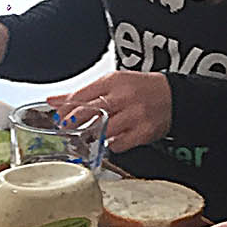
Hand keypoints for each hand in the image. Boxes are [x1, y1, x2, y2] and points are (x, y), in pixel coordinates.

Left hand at [51, 70, 171, 153]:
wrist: (172, 97)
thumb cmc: (139, 90)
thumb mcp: (111, 84)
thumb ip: (82, 94)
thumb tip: (53, 101)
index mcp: (114, 81)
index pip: (83, 95)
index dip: (66, 109)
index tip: (58, 118)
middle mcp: (124, 96)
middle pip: (90, 111)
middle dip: (73, 122)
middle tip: (66, 130)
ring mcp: (135, 115)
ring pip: (103, 130)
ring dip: (92, 136)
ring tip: (89, 136)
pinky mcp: (143, 132)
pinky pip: (118, 145)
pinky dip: (111, 145)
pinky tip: (111, 141)